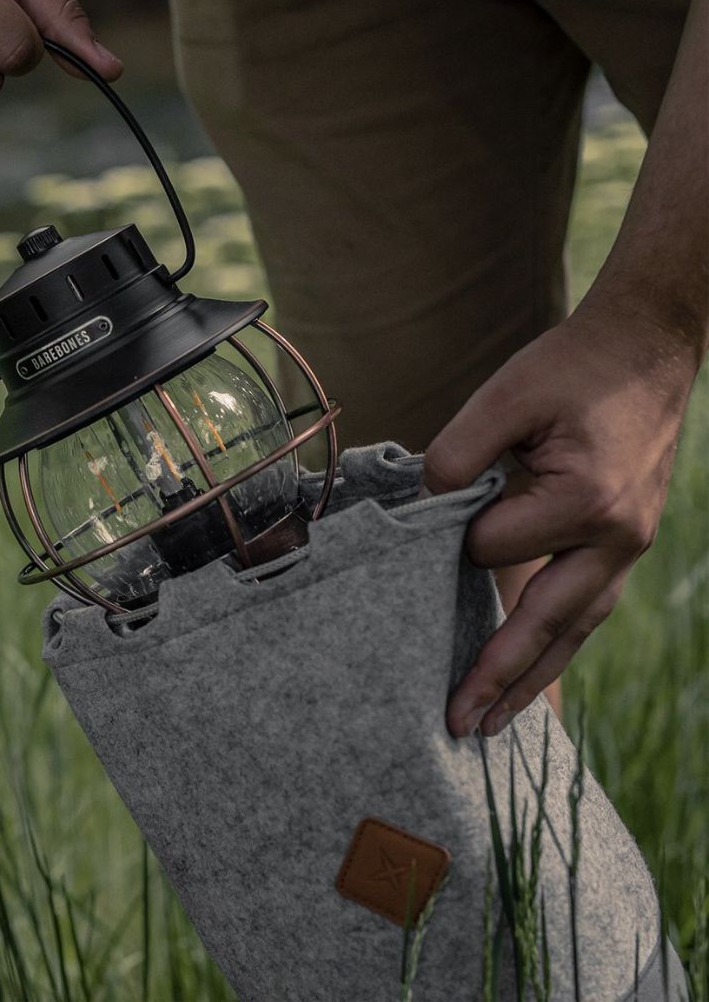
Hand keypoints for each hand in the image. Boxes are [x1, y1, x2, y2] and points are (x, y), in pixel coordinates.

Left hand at [423, 299, 700, 737]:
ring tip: (494, 724)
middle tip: (457, 725)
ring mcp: (626, 547)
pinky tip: (534, 671)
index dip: (455, 535)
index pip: (491, 547)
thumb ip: (457, 452)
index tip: (445, 511)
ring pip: (574, 631)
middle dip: (497, 676)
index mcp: (586, 500)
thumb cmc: (573, 367)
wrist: (646, 349)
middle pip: (547, 626)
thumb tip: (426, 505)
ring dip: (532, 679)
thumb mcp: (506, 393)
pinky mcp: (622, 545)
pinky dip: (558, 646)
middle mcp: (614, 537)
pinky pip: (589, 610)